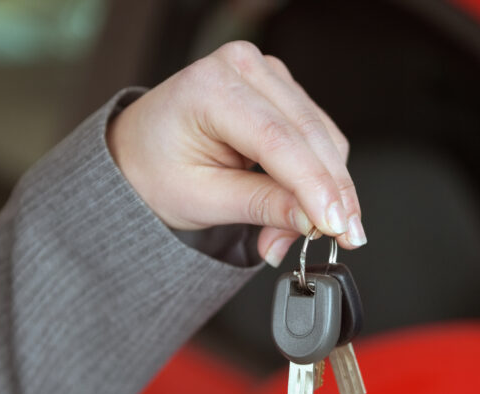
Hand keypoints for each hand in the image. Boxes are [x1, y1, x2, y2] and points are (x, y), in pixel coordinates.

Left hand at [107, 41, 365, 265]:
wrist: (139, 152)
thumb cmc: (154, 168)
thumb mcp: (201, 199)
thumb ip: (260, 206)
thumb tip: (311, 220)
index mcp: (210, 87)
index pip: (278, 139)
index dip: (315, 186)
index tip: (336, 226)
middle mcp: (242, 67)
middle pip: (310, 135)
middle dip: (332, 194)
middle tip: (340, 239)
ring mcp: (266, 75)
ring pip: (323, 136)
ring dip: (327, 190)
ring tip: (305, 233)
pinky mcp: (282, 91)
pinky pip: (318, 135)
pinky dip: (321, 176)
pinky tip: (308, 208)